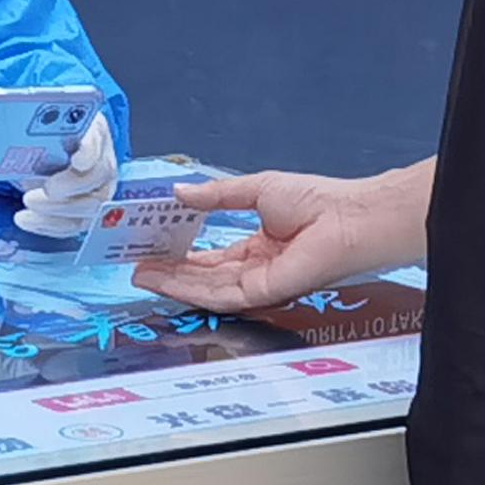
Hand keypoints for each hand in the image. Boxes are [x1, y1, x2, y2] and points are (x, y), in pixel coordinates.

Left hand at [13, 115, 117, 236]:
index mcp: (93, 132)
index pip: (97, 140)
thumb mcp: (42, 129)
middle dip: (69, 188)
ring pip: (90, 208)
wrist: (50, 152)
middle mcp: (102, 161)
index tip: (77, 161)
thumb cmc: (47, 138)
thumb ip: (36, 132)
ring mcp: (99, 189)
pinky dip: (49, 225)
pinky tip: (27, 220)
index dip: (89, 152)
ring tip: (26, 208)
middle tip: (40, 191)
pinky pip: (74, 224)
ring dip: (55, 212)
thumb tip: (13, 136)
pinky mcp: (88, 212)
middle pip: (97, 178)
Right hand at [129, 167, 416, 313]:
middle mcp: (256, 268)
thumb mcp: (256, 189)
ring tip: (141, 274)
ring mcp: (258, 283)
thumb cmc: (318, 200)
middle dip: (168, 272)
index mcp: (259, 246)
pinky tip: (167, 280)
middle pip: (204, 276)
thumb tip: (182, 191)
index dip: (181, 253)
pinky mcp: (262, 292)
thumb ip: (217, 195)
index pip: (212, 256)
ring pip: (206, 289)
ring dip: (172, 282)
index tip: (155, 245)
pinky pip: (220, 294)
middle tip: (137, 264)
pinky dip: (191, 288)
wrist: (347, 217)